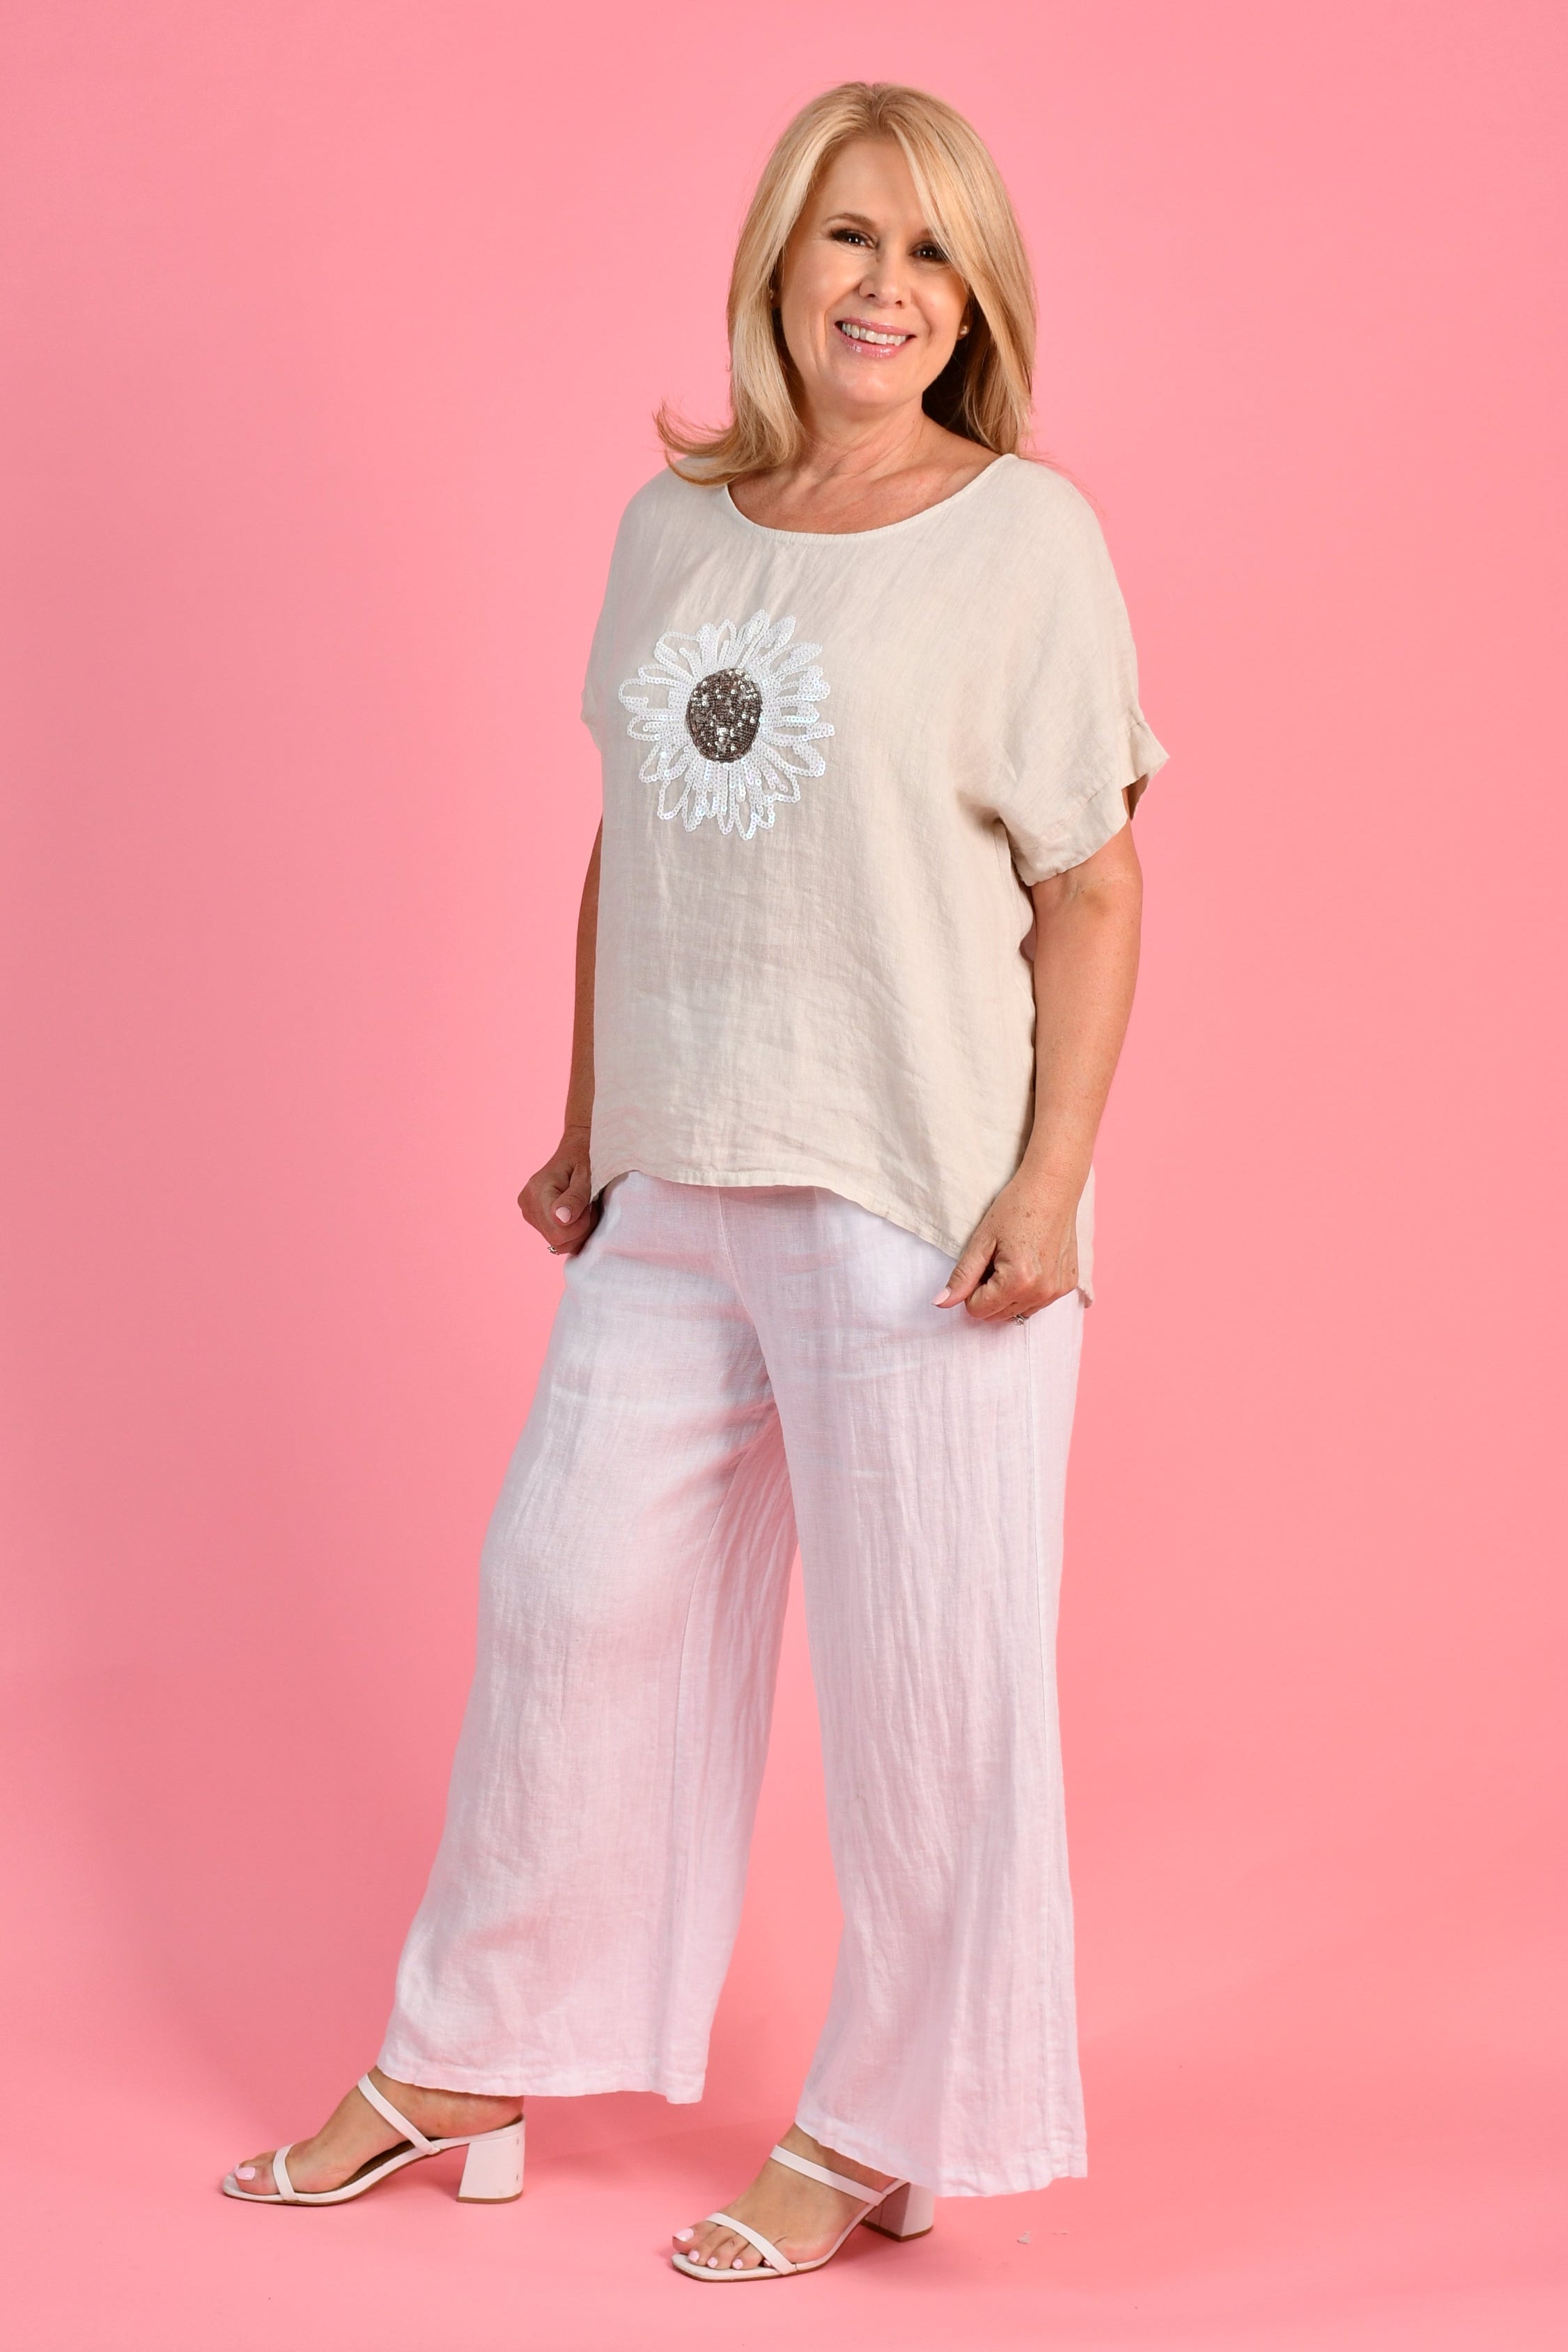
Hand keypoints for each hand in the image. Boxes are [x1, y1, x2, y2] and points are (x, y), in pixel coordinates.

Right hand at [517, 1127, 598, 1256]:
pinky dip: (568, 1229)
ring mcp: (527, 1211)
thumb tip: (561, 1219)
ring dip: (575, 1230)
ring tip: (582, 1208)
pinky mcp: (532, 1216)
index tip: (590, 1207)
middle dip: (579, 1229)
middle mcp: (527, 1204)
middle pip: (557, 1240)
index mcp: (537, 1192)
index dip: (580, 1226)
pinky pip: (553, 1235)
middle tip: (589, 1208)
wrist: (576, 1150)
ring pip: (556, 1241)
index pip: (559, 1233)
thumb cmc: (585, 1160)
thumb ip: (575, 1198)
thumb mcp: (586, 1176)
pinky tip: (574, 1213)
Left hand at [934, 1171, 1079, 1320]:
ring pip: (1018, 1313)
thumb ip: (962, 1276)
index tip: (981, 1264)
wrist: (1053, 1188)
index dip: (971, 1289)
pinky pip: (1038, 1303)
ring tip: (1013, 1261)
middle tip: (995, 1261)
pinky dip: (1028, 1291)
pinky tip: (1031, 1262)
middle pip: (997, 1316)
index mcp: (1018, 1282)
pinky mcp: (1068, 1286)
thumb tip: (940, 1304)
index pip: (978, 1310)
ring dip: (1008, 1295)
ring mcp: (1058, 1291)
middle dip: (989, 1294)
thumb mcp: (982, 1240)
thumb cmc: (1015, 1207)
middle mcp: (1041, 1292)